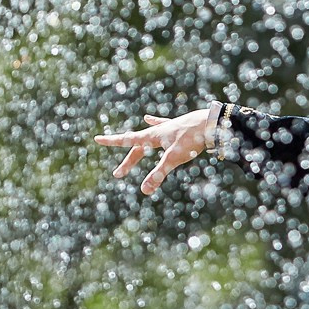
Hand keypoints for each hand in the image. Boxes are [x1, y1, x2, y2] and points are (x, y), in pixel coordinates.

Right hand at [96, 105, 219, 194]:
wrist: (211, 123)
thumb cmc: (191, 140)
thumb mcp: (173, 160)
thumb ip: (158, 175)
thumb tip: (144, 191)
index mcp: (152, 136)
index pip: (128, 140)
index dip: (112, 141)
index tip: (97, 138)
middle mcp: (157, 130)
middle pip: (138, 146)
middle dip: (128, 161)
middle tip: (119, 174)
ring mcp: (168, 127)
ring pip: (149, 135)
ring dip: (139, 141)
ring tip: (129, 138)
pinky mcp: (178, 126)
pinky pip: (163, 125)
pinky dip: (156, 123)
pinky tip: (150, 117)